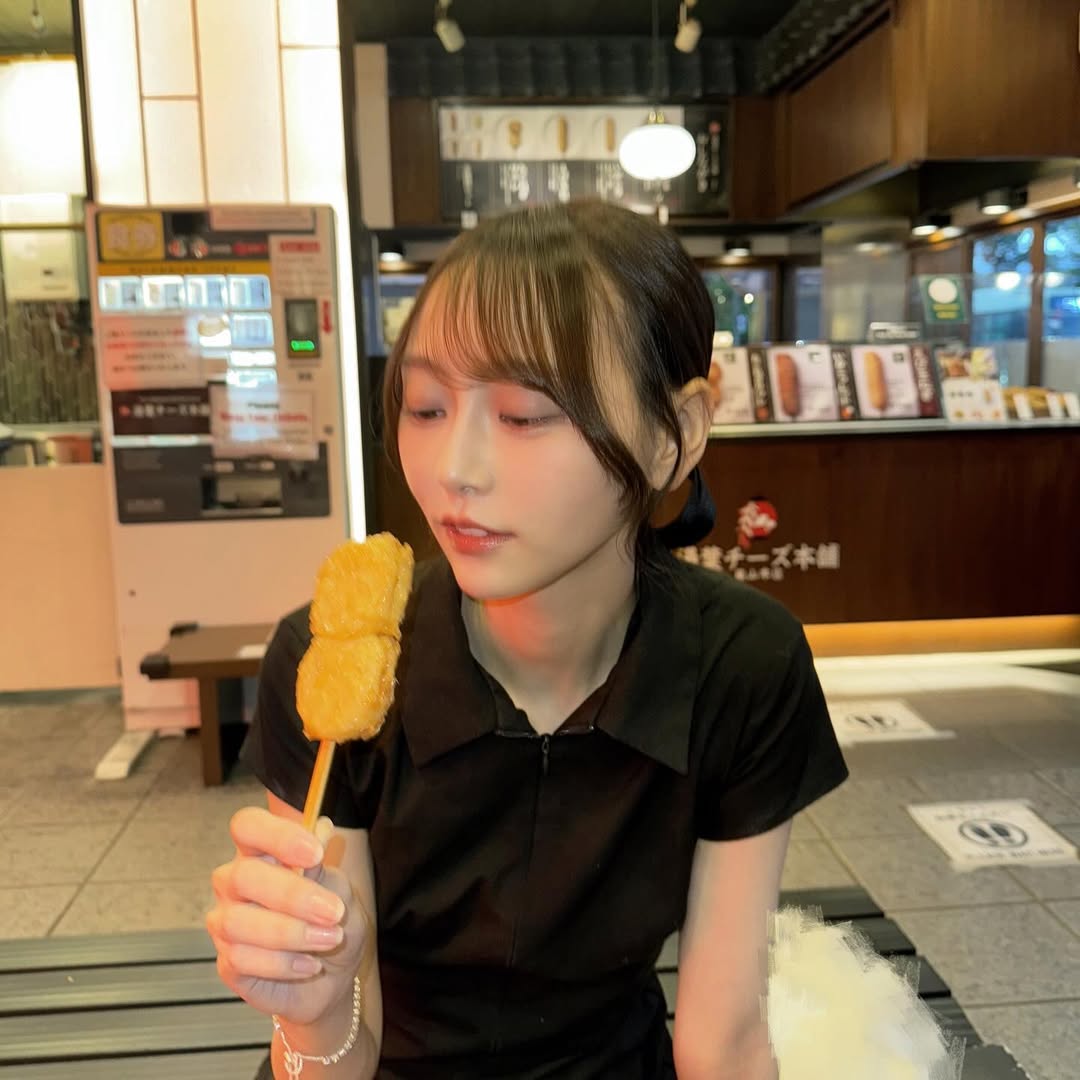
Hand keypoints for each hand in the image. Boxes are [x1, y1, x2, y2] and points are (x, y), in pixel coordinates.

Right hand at [207, 807, 369, 1024]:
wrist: (332, 976)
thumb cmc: (331, 922)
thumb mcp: (339, 892)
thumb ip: (324, 867)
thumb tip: (322, 829)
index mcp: (261, 852)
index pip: (247, 825)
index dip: (277, 835)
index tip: (316, 854)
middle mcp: (235, 882)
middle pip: (243, 875)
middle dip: (292, 895)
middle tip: (333, 912)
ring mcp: (226, 922)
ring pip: (239, 922)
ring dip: (292, 933)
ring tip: (329, 940)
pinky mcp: (227, 962)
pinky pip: (242, 959)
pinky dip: (284, 963)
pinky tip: (310, 964)